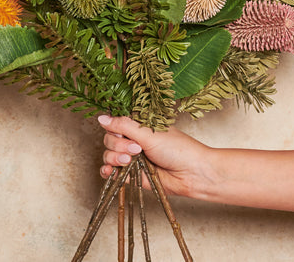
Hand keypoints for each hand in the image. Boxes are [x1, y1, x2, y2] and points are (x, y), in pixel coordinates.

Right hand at [98, 115, 212, 197]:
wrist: (192, 174)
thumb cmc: (177, 149)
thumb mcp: (149, 133)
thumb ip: (123, 126)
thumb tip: (101, 118)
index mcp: (139, 126)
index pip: (115, 123)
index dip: (114, 128)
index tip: (122, 132)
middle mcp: (134, 140)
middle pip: (109, 139)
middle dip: (118, 145)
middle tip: (136, 149)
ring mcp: (132, 158)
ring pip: (108, 155)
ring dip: (114, 158)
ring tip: (130, 161)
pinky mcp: (132, 175)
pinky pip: (111, 172)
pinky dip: (107, 171)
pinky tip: (110, 171)